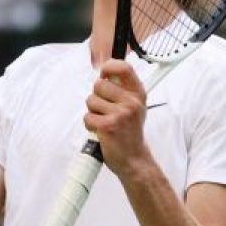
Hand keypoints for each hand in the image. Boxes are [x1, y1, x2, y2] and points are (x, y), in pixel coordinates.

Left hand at [84, 60, 148, 176]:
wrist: (134, 159)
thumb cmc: (130, 132)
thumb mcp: (134, 107)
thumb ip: (122, 89)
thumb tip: (104, 73)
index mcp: (137, 94)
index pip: (123, 67)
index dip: (108, 67)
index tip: (104, 74)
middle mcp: (131, 102)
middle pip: (99, 84)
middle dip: (96, 97)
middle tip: (105, 109)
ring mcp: (120, 114)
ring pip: (91, 100)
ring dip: (93, 112)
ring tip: (104, 121)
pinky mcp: (108, 126)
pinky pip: (87, 117)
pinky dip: (90, 125)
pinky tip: (101, 130)